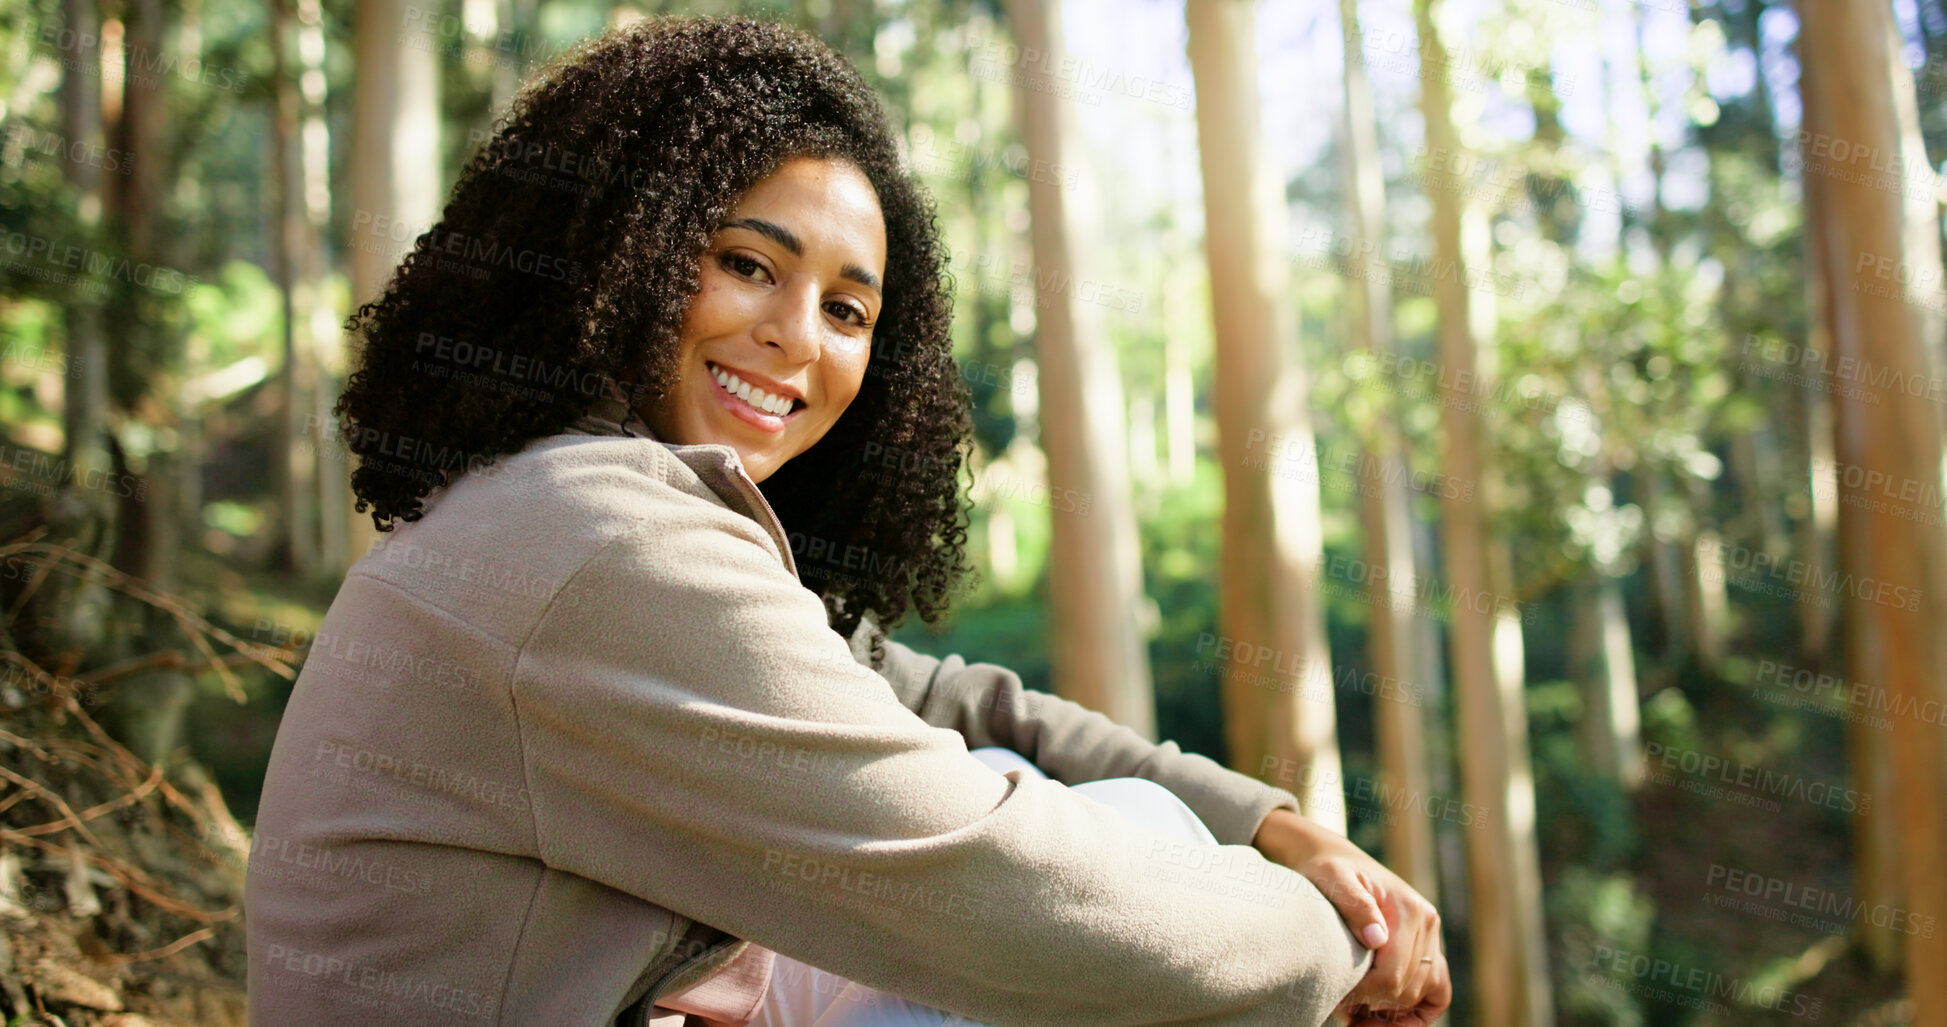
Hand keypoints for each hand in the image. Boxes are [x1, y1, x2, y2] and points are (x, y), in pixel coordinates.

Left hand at [1252, 809, 1451, 1024]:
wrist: (1334, 858)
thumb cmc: (1328, 870)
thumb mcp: (1333, 879)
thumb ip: (1355, 905)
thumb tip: (1377, 940)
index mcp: (1408, 908)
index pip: (1392, 974)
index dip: (1364, 995)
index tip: (1335, 999)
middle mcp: (1427, 922)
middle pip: (1407, 988)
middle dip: (1373, 1005)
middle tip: (1339, 1007)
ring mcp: (1431, 935)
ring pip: (1423, 993)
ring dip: (1392, 1012)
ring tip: (1356, 1014)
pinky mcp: (1427, 946)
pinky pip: (1437, 990)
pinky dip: (1417, 1011)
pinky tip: (1384, 1017)